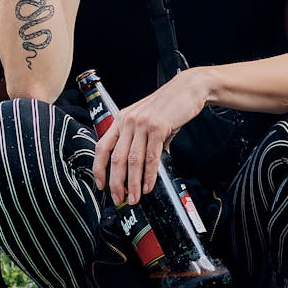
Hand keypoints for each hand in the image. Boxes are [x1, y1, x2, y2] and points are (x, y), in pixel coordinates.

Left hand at [93, 69, 209, 204]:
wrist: (188, 88)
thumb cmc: (169, 105)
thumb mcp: (146, 119)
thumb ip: (140, 139)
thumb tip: (143, 165)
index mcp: (121, 119)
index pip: (102, 147)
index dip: (99, 168)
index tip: (101, 185)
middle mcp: (128, 121)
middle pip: (116, 158)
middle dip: (116, 183)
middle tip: (119, 198)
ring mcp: (142, 124)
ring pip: (133, 161)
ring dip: (133, 183)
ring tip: (134, 198)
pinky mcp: (158, 128)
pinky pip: (151, 157)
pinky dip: (149, 175)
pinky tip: (148, 185)